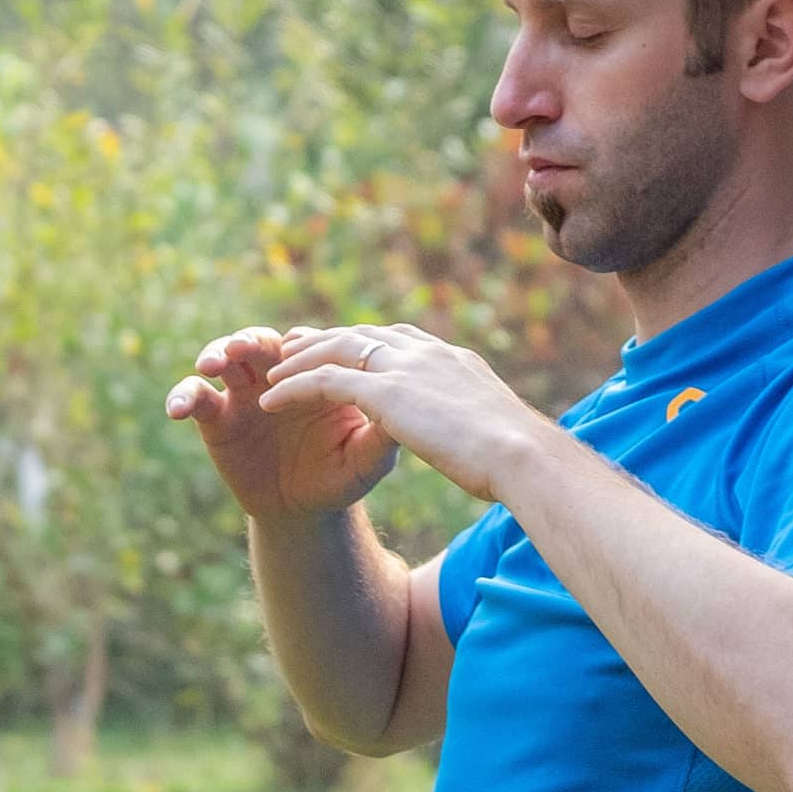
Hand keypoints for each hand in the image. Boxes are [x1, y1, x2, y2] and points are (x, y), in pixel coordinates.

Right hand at [166, 324, 400, 520]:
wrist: (302, 510)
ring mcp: (245, 391)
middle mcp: (278, 374)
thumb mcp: (367, 460)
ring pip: (225, 358)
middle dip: (250, 340)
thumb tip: (399, 410)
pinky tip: (177, 409)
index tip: (292, 354)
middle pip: (261, 342)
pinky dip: (184, 395)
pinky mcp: (217, 416)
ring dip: (216, 353)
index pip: (308, 347)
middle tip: (241, 347)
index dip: (299, 348)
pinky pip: (196, 397)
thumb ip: (382, 434)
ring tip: (212, 365)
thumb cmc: (340, 477)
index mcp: (317, 372)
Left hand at [256, 323, 533, 505]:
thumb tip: (487, 434)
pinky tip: (269, 400)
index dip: (365, 343)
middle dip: (324, 339)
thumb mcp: (496, 430)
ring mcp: (404, 368)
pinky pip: (323, 382)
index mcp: (451, 360)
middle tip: (293, 343)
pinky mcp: (384, 391)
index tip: (344, 347)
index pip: (398, 340)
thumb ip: (477, 420)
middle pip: (362, 335)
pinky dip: (293, 388)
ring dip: (300, 359)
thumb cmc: (519, 456)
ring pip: (336, 350)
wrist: (522, 454)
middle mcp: (426, 353)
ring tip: (271, 371)